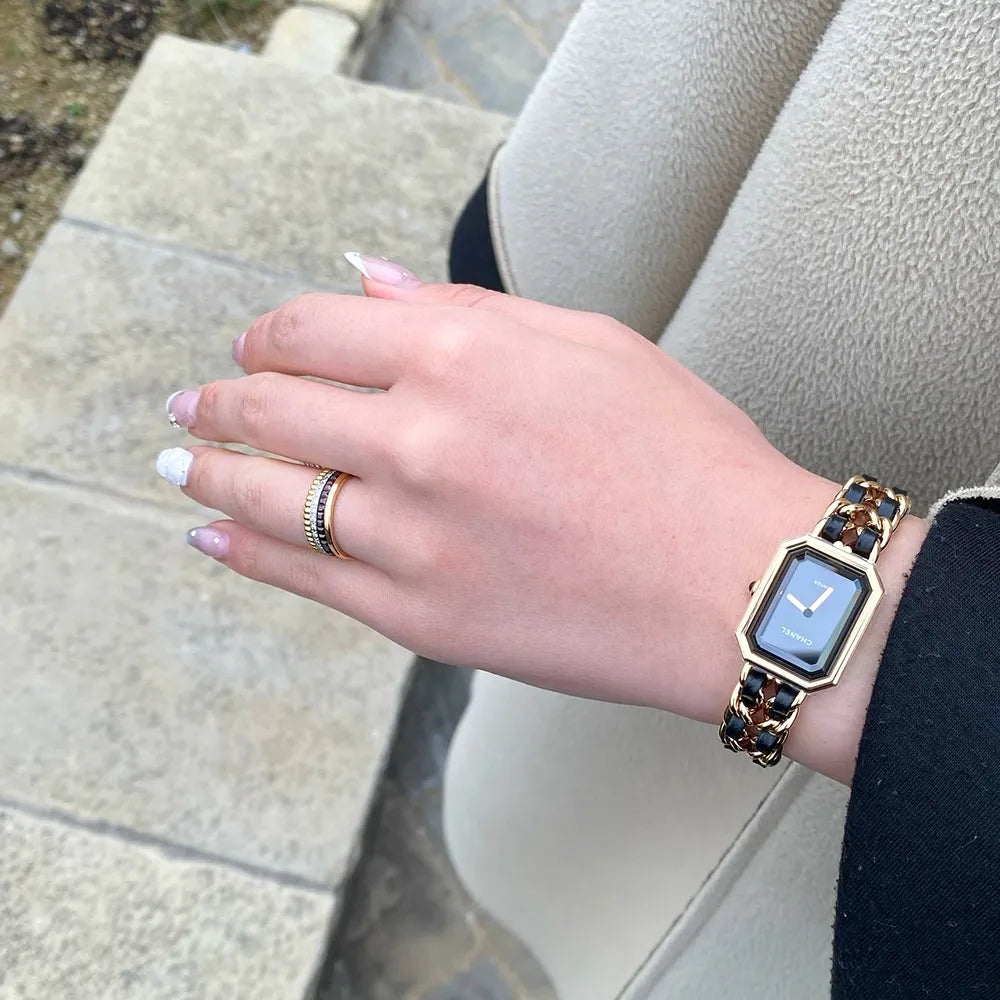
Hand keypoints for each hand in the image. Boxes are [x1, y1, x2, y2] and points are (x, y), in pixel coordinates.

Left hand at [158, 256, 926, 782]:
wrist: (742, 587)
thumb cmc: (685, 454)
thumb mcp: (590, 344)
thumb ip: (462, 310)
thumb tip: (363, 279)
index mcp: (464, 353)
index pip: (313, 328)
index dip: (269, 336)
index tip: (255, 348)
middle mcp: (423, 437)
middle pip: (274, 407)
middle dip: (220, 401)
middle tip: (193, 405)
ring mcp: (414, 535)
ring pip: (272, 495)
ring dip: (212, 470)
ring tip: (181, 462)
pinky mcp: (421, 617)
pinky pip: (304, 578)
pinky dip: (244, 550)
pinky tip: (210, 533)